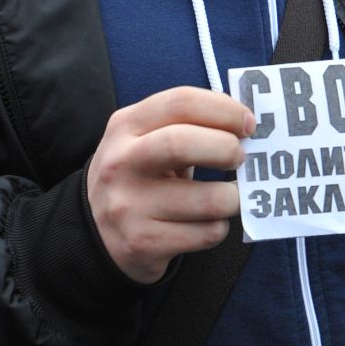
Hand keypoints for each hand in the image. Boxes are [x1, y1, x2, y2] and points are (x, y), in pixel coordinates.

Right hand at [86, 86, 251, 283]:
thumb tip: (246, 123)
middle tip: (241, 157)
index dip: (224, 109)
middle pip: (183, 143)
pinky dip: (218, 227)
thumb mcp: (145, 140)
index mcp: (126, 125)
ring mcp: (130, 205)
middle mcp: (122, 162)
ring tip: (228, 196)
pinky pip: (206, 234)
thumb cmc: (138, 177)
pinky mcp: (143, 242)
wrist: (96, 235)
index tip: (248, 123)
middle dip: (227, 148)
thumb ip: (187, 126)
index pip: (181, 102)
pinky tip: (206, 223)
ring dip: (233, 198)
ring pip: (209, 200)